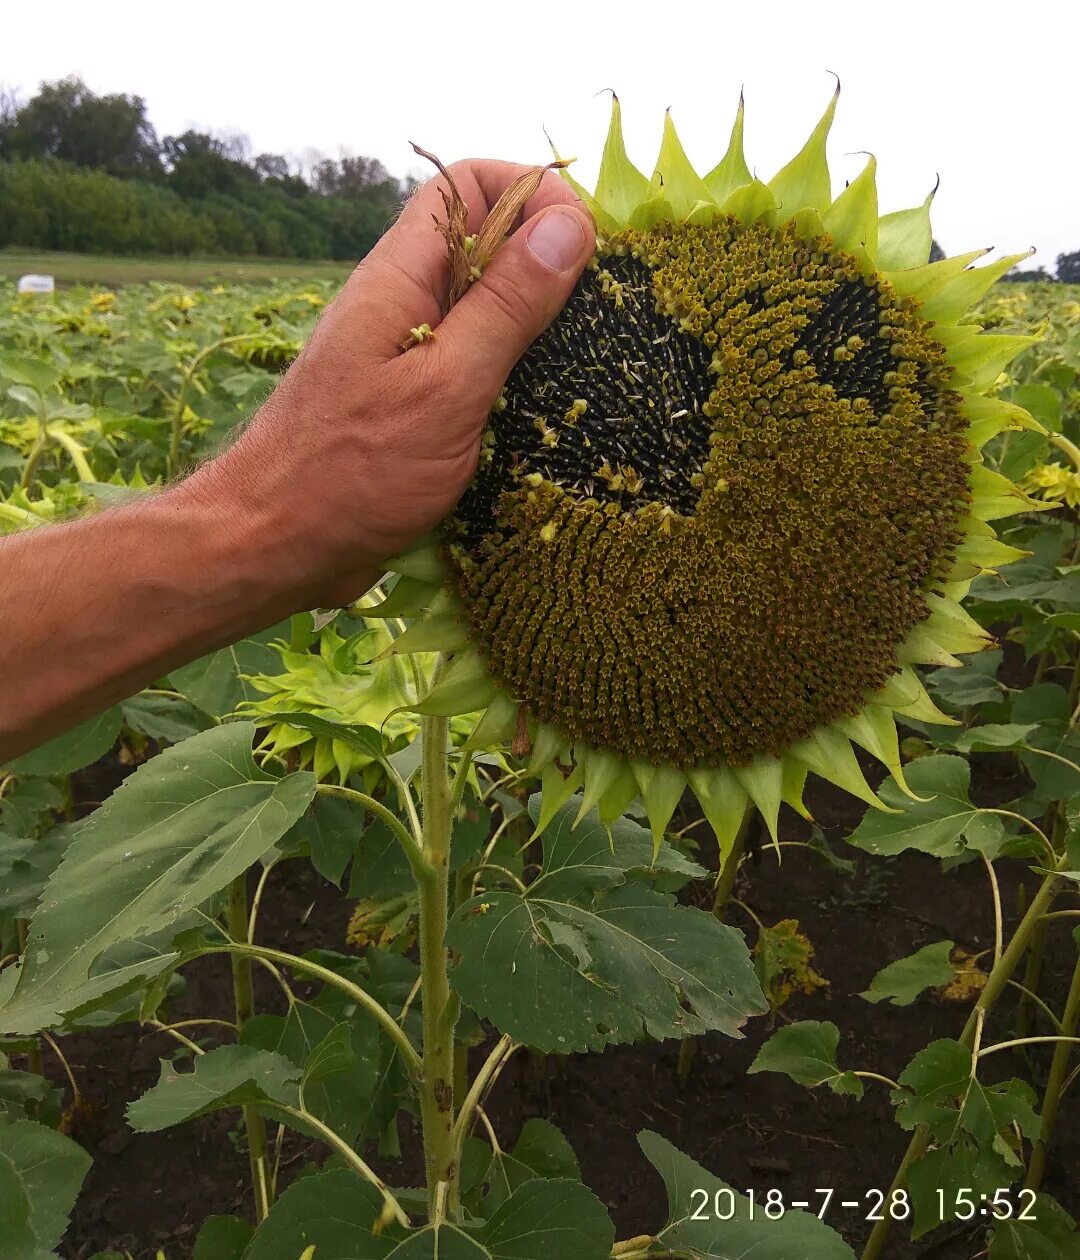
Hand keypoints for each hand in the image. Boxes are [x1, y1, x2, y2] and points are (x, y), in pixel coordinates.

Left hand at [191, 159, 595, 608]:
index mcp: (400, 276)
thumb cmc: (350, 472)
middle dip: (546, 265)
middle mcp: (402, 304)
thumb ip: (506, 308)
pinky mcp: (414, 406)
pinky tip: (546, 415)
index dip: (531, 194)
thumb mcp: (445, 387)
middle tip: (598, 315)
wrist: (274, 547)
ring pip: (485, 313)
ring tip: (584, 365)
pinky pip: (475, 369)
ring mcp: (407, 356)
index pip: (468, 184)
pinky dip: (515, 380)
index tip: (584, 247)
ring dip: (537, 330)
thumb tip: (569, 226)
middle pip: (485, 246)